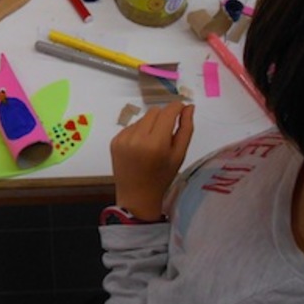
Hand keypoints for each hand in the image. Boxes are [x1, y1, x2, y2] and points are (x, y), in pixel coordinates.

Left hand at [110, 102, 194, 220]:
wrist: (137, 195)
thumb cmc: (162, 177)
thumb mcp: (179, 155)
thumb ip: (186, 129)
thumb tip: (189, 107)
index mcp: (156, 143)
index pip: (168, 112)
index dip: (177, 107)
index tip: (182, 108)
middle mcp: (137, 138)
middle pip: (154, 111)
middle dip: (164, 116)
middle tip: (168, 132)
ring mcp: (123, 139)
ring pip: (142, 118)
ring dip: (151, 124)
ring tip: (153, 143)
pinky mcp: (114, 140)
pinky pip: (131, 126)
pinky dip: (139, 132)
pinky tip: (141, 148)